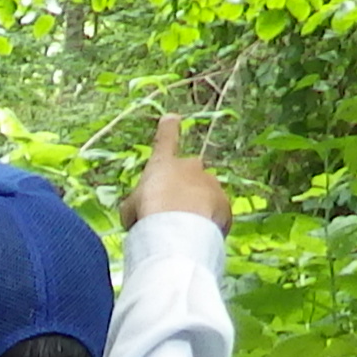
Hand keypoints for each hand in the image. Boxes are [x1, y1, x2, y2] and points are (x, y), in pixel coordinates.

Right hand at [119, 113, 232, 229]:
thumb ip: (139, 205)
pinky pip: (216, 214)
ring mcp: (211, 184)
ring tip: (181, 233)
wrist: (175, 230)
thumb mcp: (131, 210)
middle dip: (182, 192)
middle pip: (188, 176)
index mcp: (163, 164)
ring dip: (195, 211)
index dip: (168, 129)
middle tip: (170, 216)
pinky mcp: (225, 204)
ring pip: (203, 197)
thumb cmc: (147, 216)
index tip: (172, 117)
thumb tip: (141, 214)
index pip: (165, 139)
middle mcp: (191, 167)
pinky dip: (208, 225)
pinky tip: (195, 239)